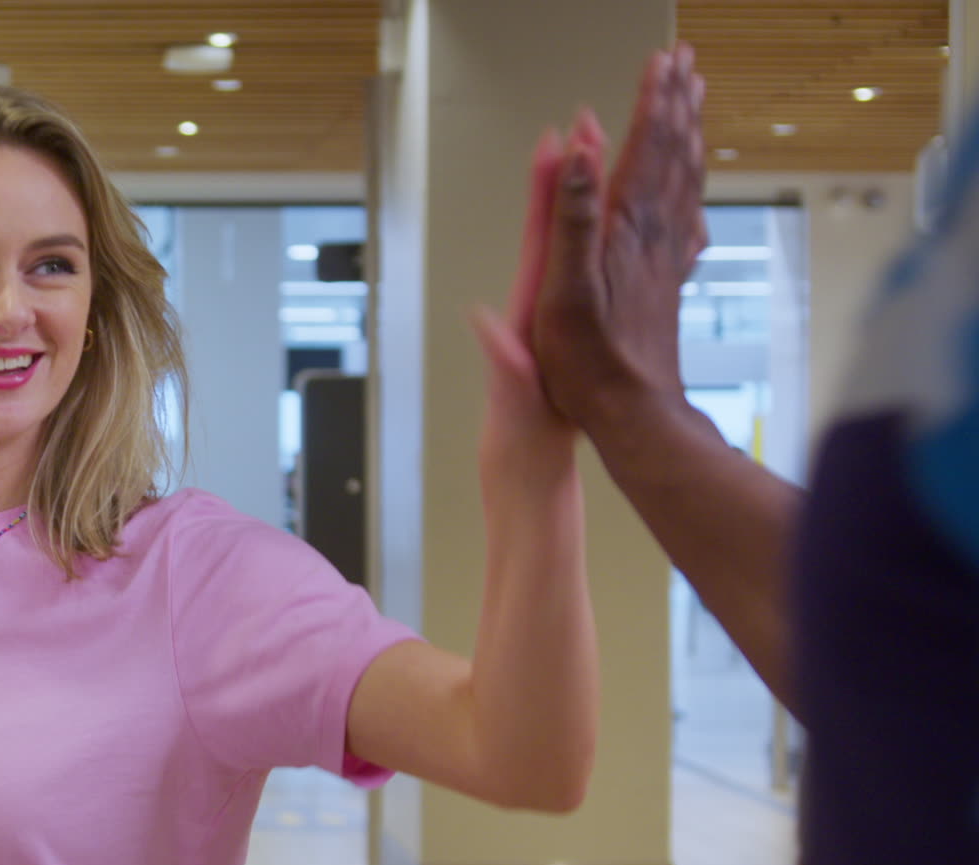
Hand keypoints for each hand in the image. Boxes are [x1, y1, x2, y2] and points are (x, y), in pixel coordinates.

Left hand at [475, 127, 578, 492]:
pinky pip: (598, 277)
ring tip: (609, 156)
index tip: (555, 140)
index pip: (540, 240)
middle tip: (582, 122)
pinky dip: (614, 245)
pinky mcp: (577, 335)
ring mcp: (559, 320)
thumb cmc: (519, 444)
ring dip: (592, 203)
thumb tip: (483, 321)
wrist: (528, 474)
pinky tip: (633, 228)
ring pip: (579, 248)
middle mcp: (543, 310)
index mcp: (530, 316)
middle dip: (568, 176)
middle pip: (557, 230)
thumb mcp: (513, 405)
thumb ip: (501, 365)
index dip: (547, 190)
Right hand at [531, 43, 707, 429]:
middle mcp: (654, 235)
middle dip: (677, 103)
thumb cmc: (590, 360)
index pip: (644, 146)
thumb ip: (571, 212)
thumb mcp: (563, 286)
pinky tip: (694, 192)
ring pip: (684, 181)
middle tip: (683, 64)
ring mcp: (664, 258)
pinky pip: (686, 221)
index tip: (660, 60)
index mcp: (626, 228)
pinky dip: (691, 191)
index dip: (653, 100)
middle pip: (672, 153)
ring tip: (692, 103)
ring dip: (688, 136)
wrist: (633, 410)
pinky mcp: (665, 283)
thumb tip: (579, 147)